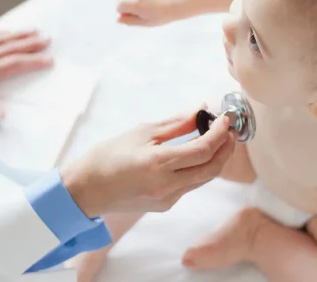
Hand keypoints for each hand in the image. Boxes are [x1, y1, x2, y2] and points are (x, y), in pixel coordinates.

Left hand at [0, 30, 51, 117]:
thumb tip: (4, 114)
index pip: (14, 64)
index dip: (33, 61)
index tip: (48, 59)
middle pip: (11, 47)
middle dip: (31, 43)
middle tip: (48, 38)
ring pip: (1, 39)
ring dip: (18, 34)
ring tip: (34, 30)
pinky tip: (7, 31)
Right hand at [60, 109, 235, 216]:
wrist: (87, 188)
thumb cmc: (108, 156)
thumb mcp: (142, 132)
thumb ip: (175, 123)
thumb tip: (200, 110)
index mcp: (158, 164)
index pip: (203, 149)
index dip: (220, 133)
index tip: (225, 119)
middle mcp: (167, 185)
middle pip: (212, 168)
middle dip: (226, 148)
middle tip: (228, 130)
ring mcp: (167, 198)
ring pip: (204, 178)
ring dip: (214, 159)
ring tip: (215, 140)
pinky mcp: (165, 205)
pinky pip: (190, 185)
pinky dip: (198, 169)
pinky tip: (194, 155)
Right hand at [116, 0, 185, 25]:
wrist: (176, 0)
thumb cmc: (162, 14)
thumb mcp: (146, 22)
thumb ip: (130, 21)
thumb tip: (118, 19)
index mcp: (136, 3)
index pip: (118, 6)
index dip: (125, 13)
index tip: (137, 15)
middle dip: (125, 5)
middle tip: (140, 10)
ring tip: (142, 4)